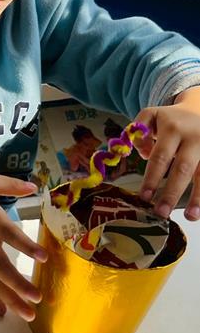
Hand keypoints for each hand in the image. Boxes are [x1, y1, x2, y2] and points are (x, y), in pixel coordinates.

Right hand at [0, 170, 46, 320]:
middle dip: (18, 284)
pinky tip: (5, 312)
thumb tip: (35, 186)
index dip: (26, 246)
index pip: (9, 234)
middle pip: (0, 266)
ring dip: (11, 298)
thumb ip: (12, 185)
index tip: (43, 257)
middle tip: (37, 297)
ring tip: (28, 314)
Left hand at [136, 87, 199, 220]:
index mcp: (172, 128)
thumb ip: (138, 132)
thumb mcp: (151, 115)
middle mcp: (193, 137)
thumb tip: (143, 155)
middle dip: (171, 192)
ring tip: (191, 217)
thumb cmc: (171, 118)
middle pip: (182, 169)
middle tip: (161, 212)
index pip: (160, 157)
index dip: (152, 178)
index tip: (144, 197)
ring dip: (198, 197)